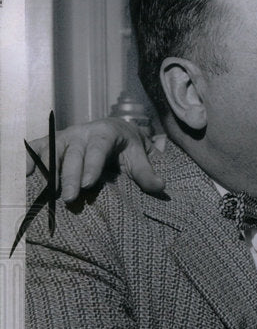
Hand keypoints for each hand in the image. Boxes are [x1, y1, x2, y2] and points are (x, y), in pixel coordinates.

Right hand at [25, 118, 163, 201]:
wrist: (114, 129)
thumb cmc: (127, 147)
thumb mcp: (139, 156)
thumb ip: (146, 172)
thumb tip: (161, 187)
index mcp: (105, 133)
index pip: (98, 150)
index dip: (92, 166)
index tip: (89, 184)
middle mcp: (82, 132)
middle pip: (73, 154)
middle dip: (70, 177)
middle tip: (68, 199)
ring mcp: (65, 136)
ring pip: (53, 150)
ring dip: (48, 170)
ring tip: (46, 192)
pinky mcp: (53, 141)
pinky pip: (39, 146)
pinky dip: (30, 157)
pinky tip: (24, 173)